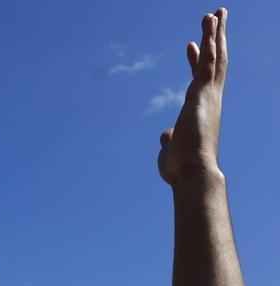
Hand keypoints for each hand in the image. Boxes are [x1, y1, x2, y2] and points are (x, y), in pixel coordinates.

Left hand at [158, 8, 227, 185]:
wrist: (191, 174)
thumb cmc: (181, 169)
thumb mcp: (171, 150)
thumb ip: (169, 140)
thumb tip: (166, 135)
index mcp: (200, 112)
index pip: (198, 81)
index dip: (195, 62)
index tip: (190, 45)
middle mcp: (209, 101)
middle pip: (215, 64)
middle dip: (215, 40)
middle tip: (215, 18)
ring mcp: (208, 96)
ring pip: (216, 57)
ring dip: (216, 34)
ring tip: (216, 12)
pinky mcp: (203, 93)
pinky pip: (210, 60)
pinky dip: (211, 40)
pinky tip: (210, 22)